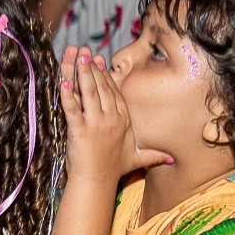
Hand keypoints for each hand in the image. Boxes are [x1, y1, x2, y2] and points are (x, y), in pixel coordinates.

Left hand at [60, 46, 170, 182]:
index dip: (105, 75)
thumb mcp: (138, 159)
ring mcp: (96, 124)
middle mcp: (111, 119)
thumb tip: (171, 158)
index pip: (114, 92)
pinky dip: (67, 95)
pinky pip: (73, 108)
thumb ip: (153, 155)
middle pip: (101, 87)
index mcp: (123, 120)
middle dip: (92, 67)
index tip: (99, 60)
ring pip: (88, 93)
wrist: (97, 183)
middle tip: (85, 51)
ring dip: (82, 73)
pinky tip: (63, 82)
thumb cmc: (114, 171)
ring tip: (76, 57)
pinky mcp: (80, 131)